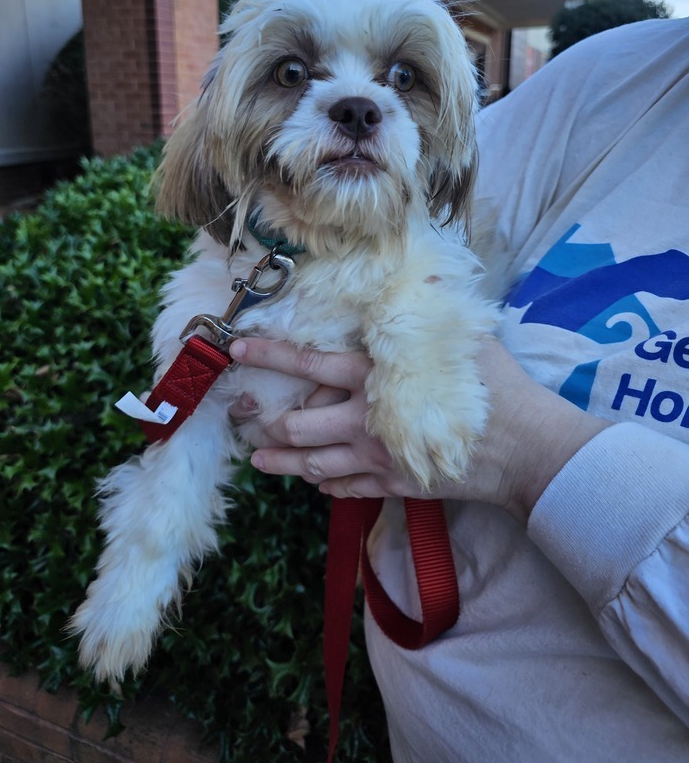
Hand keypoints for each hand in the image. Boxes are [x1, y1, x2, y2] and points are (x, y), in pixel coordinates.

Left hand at [228, 336, 609, 522]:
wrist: (524, 448)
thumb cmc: (495, 385)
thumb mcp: (461, 335)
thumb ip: (425, 311)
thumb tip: (413, 274)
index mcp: (375, 378)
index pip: (309, 365)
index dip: (270, 356)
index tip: (237, 348)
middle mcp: (366, 421)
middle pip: (298, 427)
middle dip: (266, 424)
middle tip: (246, 418)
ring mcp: (377, 459)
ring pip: (313, 465)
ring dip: (282, 462)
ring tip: (259, 459)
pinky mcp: (394, 485)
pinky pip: (346, 489)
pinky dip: (325, 484)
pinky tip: (315, 481)